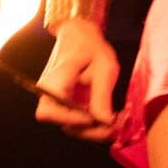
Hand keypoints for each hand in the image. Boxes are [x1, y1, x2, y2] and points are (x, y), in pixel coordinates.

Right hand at [35, 20, 120, 142]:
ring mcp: (58, 102)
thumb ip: (102, 95)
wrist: (78, 36)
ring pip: (73, 127)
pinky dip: (95, 124)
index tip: (97, 119)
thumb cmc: (89, 45)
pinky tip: (111, 118)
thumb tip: (105, 122)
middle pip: (64, 125)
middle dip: (92, 132)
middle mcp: (50, 95)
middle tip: (116, 125)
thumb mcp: (104, 66)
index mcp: (53, 82)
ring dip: (96, 130)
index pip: (49, 112)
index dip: (72, 121)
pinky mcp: (67, 105)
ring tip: (118, 121)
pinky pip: (78, 121)